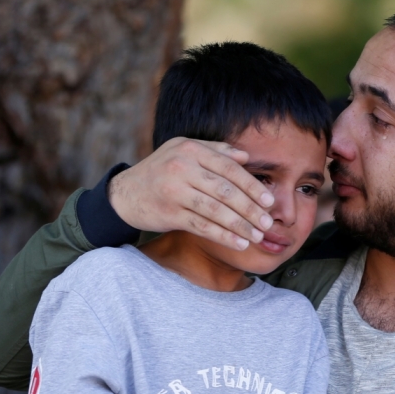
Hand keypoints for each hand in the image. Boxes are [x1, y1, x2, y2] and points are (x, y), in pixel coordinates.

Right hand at [109, 138, 274, 250]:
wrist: (125, 193)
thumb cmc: (162, 171)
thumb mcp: (184, 152)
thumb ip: (215, 151)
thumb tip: (245, 156)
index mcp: (191, 150)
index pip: (229, 168)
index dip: (252, 186)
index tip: (269, 201)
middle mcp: (182, 168)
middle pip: (225, 191)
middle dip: (250, 209)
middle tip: (268, 222)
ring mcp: (174, 191)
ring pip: (216, 210)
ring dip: (240, 226)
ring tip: (257, 236)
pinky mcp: (169, 213)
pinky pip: (202, 226)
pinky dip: (223, 236)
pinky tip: (239, 244)